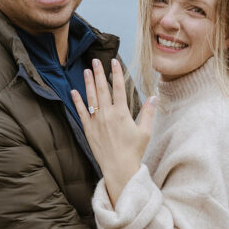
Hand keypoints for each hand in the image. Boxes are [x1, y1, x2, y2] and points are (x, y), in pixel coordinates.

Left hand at [72, 59, 155, 205]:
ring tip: (86, 71)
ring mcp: (96, 122)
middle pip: (102, 89)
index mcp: (121, 113)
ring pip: (90, 98)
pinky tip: (73, 91)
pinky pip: (81, 113)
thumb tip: (154, 96)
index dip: (116, 73)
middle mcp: (107, 114)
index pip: (118, 87)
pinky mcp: (89, 130)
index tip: (114, 61)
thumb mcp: (146, 131)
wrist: (118, 168)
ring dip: (88, 83)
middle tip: (96, 60)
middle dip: (99, 73)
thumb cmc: (134, 151)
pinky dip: (77, 101)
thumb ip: (149, 113)